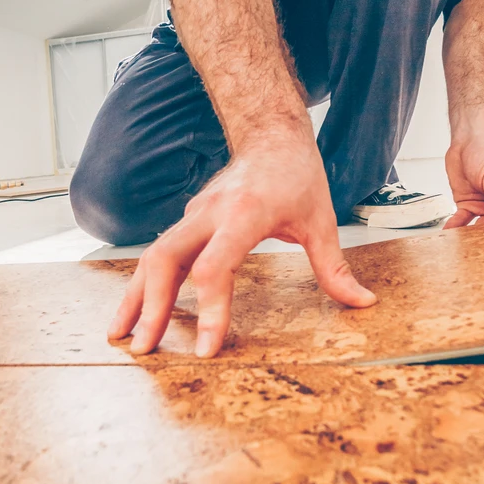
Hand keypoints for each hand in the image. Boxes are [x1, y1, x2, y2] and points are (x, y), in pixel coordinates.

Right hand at [108, 137, 377, 357]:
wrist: (271, 134)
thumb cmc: (297, 175)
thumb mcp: (322, 220)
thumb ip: (336, 267)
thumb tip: (364, 303)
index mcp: (245, 214)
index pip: (216, 268)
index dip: (208, 310)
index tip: (205, 349)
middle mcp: (209, 214)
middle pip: (165, 259)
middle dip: (151, 306)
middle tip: (143, 349)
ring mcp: (193, 215)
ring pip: (151, 256)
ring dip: (134, 297)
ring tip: (119, 336)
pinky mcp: (187, 221)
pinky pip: (158, 254)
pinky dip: (142, 284)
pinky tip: (133, 311)